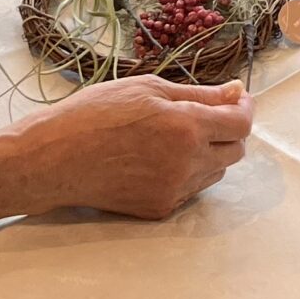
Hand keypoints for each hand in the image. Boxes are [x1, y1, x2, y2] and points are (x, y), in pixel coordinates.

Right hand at [6, 77, 253, 220]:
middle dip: (228, 130)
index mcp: (187, 127)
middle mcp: (187, 163)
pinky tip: (156, 158)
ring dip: (208, 152)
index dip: (244, 108)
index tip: (236, 99)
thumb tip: (236, 92)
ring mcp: (174, 191)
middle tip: (202, 114)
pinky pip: (191, 190)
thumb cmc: (96, 113)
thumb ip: (200, 94)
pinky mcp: (159, 210)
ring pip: (215, 171)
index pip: (241, 124)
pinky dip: (186, 172)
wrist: (55, 158)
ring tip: (171, 136)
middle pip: (235, 150)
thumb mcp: (148, 89)